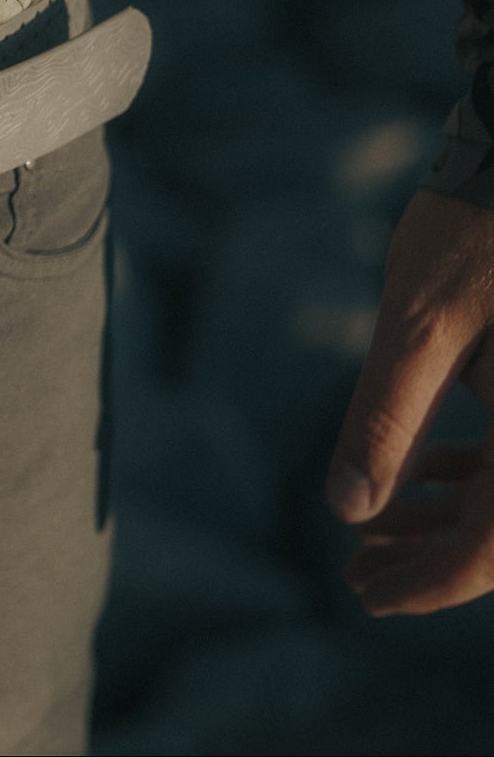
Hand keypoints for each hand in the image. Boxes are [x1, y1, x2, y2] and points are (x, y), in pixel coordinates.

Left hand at [328, 186, 493, 613]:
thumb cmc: (478, 233)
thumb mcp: (418, 327)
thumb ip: (384, 419)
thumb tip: (348, 507)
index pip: (492, 549)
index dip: (429, 584)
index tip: (365, 595)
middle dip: (433, 564)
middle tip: (358, 577)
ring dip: (449, 524)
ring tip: (374, 536)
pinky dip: (471, 478)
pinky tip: (414, 477)